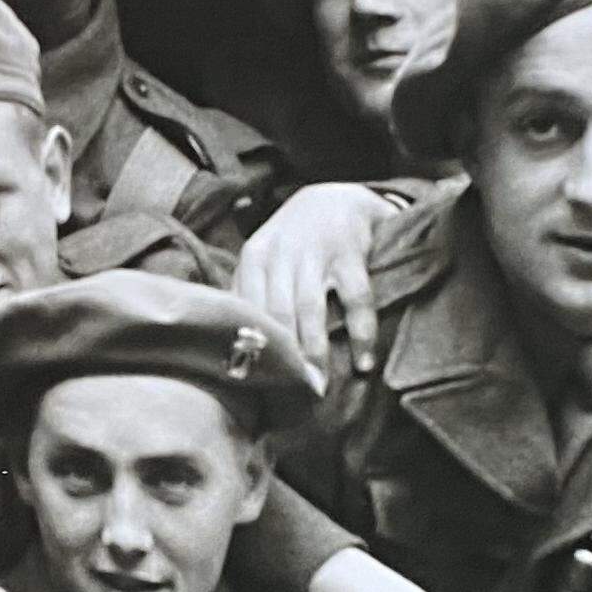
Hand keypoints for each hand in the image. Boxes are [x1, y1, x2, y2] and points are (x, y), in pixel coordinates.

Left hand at [232, 182, 392, 385]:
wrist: (338, 198)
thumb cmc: (294, 241)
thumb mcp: (264, 258)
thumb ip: (247, 292)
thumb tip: (227, 342)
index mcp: (254, 257)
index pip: (248, 308)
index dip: (252, 346)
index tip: (257, 380)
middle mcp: (281, 254)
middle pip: (277, 313)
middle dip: (282, 356)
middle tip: (289, 393)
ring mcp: (317, 253)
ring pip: (310, 309)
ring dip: (315, 350)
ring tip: (318, 385)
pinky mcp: (350, 254)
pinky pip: (356, 299)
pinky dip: (361, 333)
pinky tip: (364, 362)